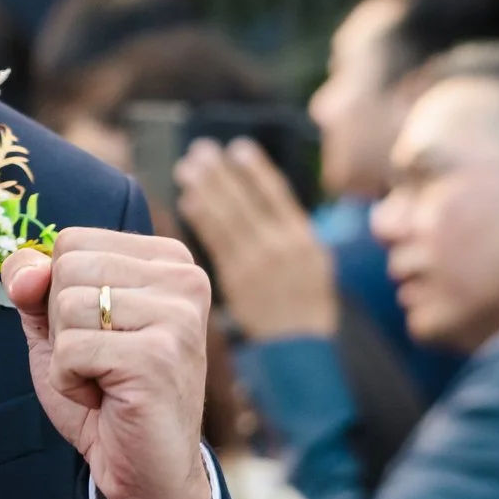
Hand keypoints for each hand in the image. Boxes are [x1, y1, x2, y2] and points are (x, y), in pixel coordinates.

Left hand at [2, 227, 214, 498]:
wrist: (145, 470)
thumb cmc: (104, 396)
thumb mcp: (58, 330)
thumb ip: (35, 289)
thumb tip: (23, 268)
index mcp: (167, 260)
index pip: (71, 241)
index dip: (57, 294)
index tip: (96, 334)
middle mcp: (184, 276)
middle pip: (67, 267)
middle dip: (60, 325)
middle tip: (98, 362)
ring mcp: (177, 315)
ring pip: (66, 306)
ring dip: (64, 356)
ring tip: (102, 380)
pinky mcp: (158, 356)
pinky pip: (70, 350)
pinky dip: (69, 382)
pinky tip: (103, 398)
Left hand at [174, 137, 339, 345]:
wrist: (300, 349)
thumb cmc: (302, 308)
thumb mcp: (309, 265)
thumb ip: (286, 235)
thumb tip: (260, 204)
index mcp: (304, 238)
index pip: (276, 194)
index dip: (255, 169)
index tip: (238, 148)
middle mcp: (283, 245)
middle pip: (247, 199)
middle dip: (223, 173)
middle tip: (202, 150)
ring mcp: (260, 262)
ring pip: (230, 216)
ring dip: (207, 189)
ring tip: (188, 168)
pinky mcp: (238, 279)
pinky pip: (217, 241)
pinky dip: (202, 218)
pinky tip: (188, 200)